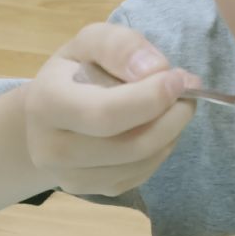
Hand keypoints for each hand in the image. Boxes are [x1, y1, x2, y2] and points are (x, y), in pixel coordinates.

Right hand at [24, 22, 198, 197]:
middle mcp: (52, 149)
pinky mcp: (94, 192)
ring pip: (141, 162)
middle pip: (130, 144)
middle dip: (171, 117)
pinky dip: (160, 149)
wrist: (49, 117)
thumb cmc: (73, 72)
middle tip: (188, 92)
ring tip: (174, 106)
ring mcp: (72, 178)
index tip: (177, 79)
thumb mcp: (89, 43)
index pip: (106, 113)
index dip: (150, 98)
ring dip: (170, 132)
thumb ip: (119, 46)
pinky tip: (156, 126)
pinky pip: (141, 174)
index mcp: (46, 104)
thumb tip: (155, 69)